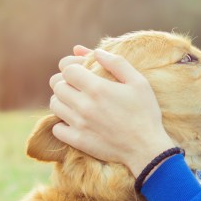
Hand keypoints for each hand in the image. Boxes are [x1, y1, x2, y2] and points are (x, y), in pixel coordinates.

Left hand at [48, 48, 174, 175]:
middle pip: (57, 86)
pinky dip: (61, 123)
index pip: (67, 70)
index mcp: (97, 88)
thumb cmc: (145, 113)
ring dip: (62, 100)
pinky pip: (56, 128)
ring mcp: (79, 124)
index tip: (81, 72)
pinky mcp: (77, 140)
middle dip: (65, 82)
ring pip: (54, 105)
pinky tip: (74, 121)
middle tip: (77, 86)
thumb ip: (117, 63)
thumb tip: (97, 52)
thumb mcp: (138, 82)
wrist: (146, 148)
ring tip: (75, 102)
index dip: (72, 67)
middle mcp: (84, 105)